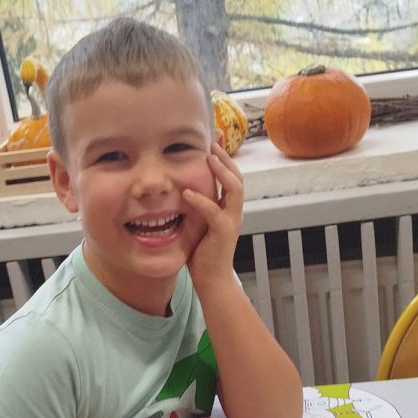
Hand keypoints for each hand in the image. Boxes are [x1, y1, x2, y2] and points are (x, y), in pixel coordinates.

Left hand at [183, 140, 243, 292]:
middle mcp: (234, 211)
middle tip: (212, 142)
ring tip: (208, 157)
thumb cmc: (202, 252)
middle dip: (225, 158)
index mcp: (229, 207)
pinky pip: (214, 212)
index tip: (215, 139)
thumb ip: (196, 205)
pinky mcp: (223, 233)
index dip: (224, 158)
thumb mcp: (198, 222)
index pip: (231, 177)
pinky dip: (201, 201)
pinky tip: (188, 192)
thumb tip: (180, 187)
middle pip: (237, 177)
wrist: (211, 279)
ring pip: (235, 189)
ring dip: (221, 171)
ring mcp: (231, 221)